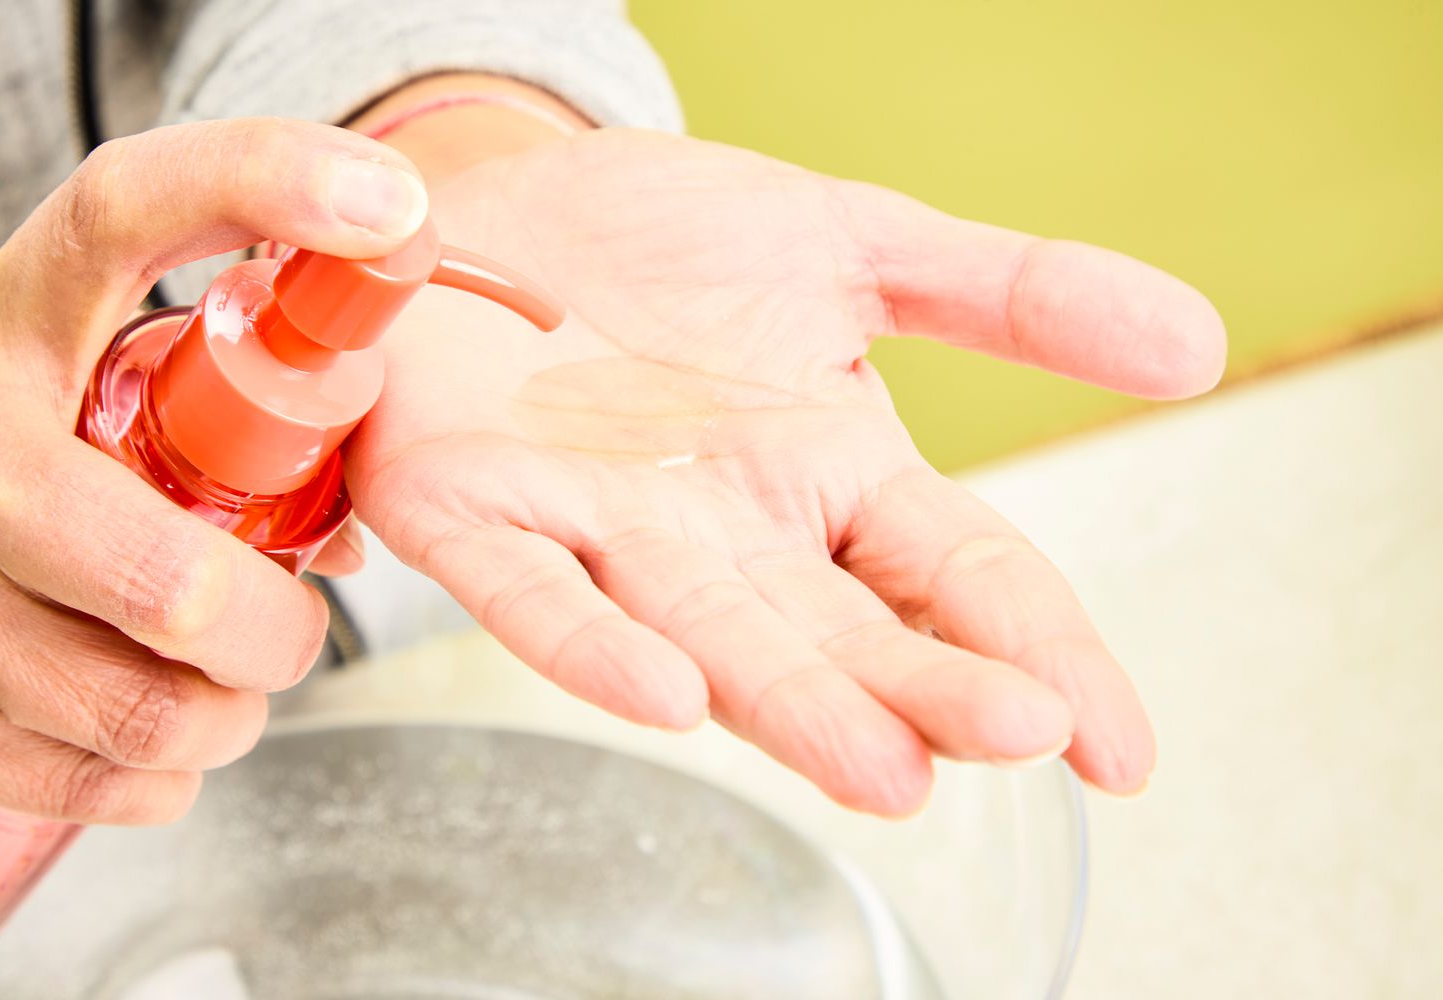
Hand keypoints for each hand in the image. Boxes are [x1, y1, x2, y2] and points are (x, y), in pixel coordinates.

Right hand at [0, 119, 428, 822]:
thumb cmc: (21, 436)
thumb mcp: (90, 379)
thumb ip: (226, 407)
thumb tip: (348, 534)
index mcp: (15, 324)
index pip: (129, 215)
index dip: (265, 185)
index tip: (390, 204)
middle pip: (173, 580)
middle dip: (275, 632)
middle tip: (291, 627)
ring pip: (132, 706)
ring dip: (222, 713)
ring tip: (230, 684)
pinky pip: (78, 779)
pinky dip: (153, 775)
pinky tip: (162, 734)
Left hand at [351, 129, 1225, 813]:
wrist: (489, 205)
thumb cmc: (659, 243)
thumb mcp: (848, 242)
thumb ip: (1006, 294)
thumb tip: (1196, 343)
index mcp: (828, 478)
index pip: (960, 574)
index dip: (1041, 650)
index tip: (1119, 748)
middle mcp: (731, 532)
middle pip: (847, 628)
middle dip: (929, 685)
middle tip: (1023, 730)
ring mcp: (606, 530)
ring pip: (712, 634)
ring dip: (793, 701)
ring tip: (882, 765)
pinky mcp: (480, 511)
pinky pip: (540, 594)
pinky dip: (595, 645)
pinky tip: (664, 689)